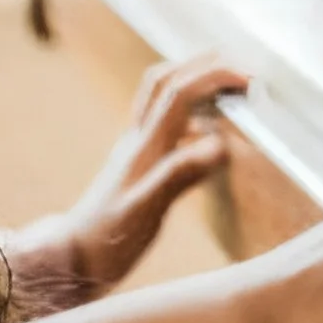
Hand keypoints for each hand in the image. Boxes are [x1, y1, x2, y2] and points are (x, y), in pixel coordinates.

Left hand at [7, 56, 243, 311]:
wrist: (73, 258)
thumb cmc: (108, 240)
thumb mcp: (147, 211)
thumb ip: (180, 175)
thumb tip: (221, 143)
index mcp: (145, 146)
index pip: (179, 93)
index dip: (213, 76)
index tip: (249, 78)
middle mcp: (137, 140)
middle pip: (164, 80)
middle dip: (201, 63)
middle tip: (238, 63)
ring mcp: (135, 150)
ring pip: (159, 97)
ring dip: (190, 78)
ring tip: (223, 82)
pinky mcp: (136, 164)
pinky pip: (161, 123)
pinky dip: (186, 113)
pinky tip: (203, 130)